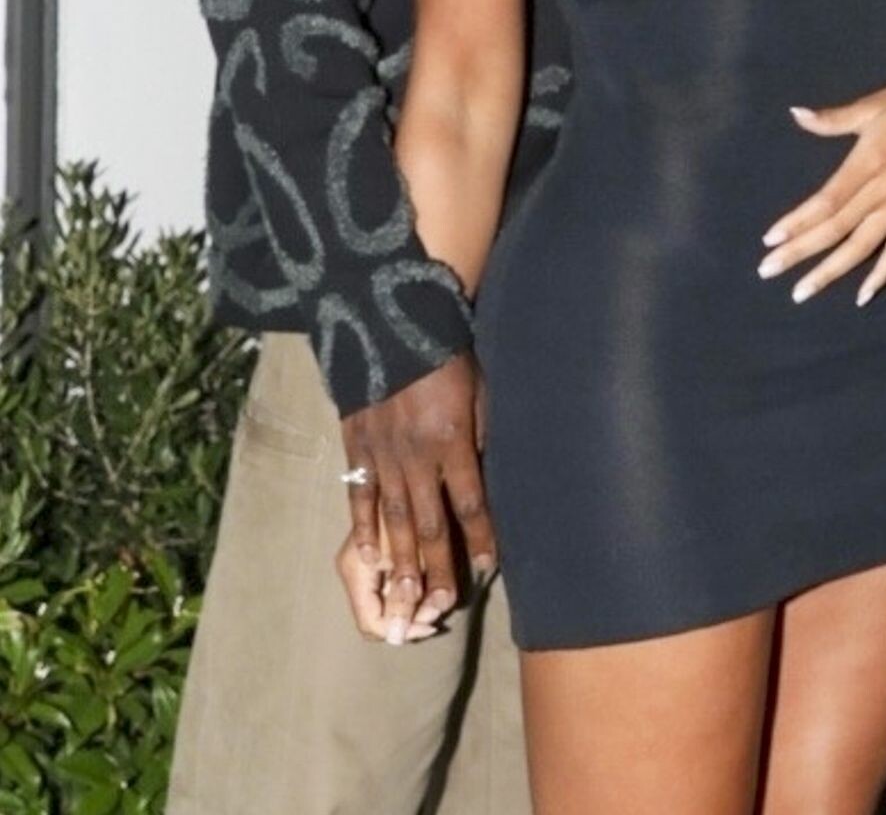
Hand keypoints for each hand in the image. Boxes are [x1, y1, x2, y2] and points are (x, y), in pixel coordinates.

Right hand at [339, 351, 494, 641]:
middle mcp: (416, 456)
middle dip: (437, 568)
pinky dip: (364, 529)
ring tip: (404, 600)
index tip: (487, 566)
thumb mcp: (479, 392)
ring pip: (393, 520)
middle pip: (428, 523)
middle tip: (440, 607)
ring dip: (401, 563)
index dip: (480, 537)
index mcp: (452, 441)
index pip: (470, 502)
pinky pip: (359, 497)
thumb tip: (488, 477)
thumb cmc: (445, 356)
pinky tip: (368, 558)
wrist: (389, 321)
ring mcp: (382, 455)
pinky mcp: (356, 447)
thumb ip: (482, 437)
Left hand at [757, 72, 885, 306]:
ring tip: (802, 291)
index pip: (826, 201)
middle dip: (801, 252)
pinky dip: (881, 275)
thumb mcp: (869, 107)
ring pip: (861, 247)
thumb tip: (795, 112)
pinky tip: (862, 297)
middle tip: (768, 271)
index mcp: (868, 162)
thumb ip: (831, 119)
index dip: (798, 222)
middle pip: (836, 228)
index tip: (770, 239)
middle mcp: (883, 191)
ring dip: (831, 271)